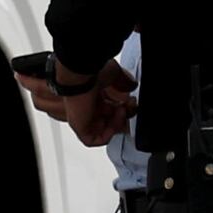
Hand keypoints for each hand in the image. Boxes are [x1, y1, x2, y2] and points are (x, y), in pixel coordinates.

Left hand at [17, 62, 135, 148]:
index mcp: (93, 96)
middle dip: (124, 117)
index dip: (124, 108)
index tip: (131, 101)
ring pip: (103, 130)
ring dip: (117, 124)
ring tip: (122, 111)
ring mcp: (83, 118)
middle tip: (130, 108)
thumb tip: (132, 86)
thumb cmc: (91, 72)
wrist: (79, 75)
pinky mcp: (79, 127)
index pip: (111, 109)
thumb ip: (124, 82)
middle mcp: (88, 107)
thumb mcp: (114, 75)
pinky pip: (94, 140)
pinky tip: (114, 122)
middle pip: (109, 121)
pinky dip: (107, 135)